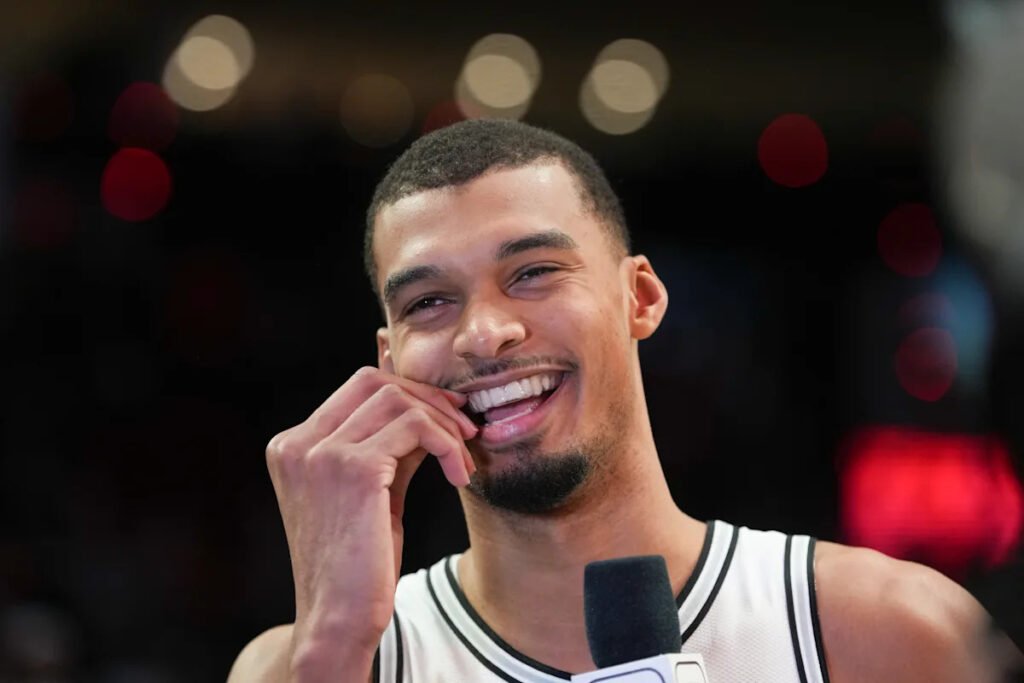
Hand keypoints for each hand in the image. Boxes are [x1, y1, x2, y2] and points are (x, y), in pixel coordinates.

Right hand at [264, 367, 477, 679]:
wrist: (338, 619)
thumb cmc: (357, 563)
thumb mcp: (371, 492)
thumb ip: (388, 446)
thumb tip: (429, 406)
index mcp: (292, 446)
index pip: (358, 387)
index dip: (410, 392)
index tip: (447, 416)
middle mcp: (298, 443)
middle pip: (375, 382)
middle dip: (428, 398)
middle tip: (464, 427)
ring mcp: (320, 453)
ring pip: (398, 399)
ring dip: (443, 423)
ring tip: (463, 458)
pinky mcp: (352, 468)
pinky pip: (415, 428)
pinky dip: (446, 444)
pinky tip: (458, 475)